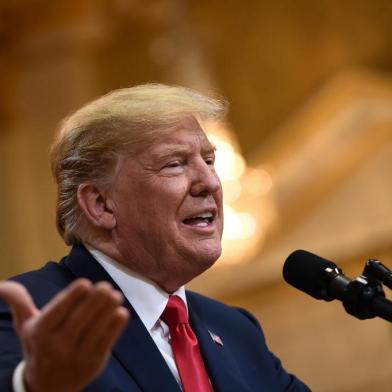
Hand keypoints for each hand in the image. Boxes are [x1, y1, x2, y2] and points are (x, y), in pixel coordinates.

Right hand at [0, 279, 128, 391]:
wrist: (47, 387)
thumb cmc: (38, 346)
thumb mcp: (25, 325)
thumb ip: (18, 301)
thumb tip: (1, 284)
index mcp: (40, 332)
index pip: (57, 312)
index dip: (72, 297)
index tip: (85, 283)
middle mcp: (57, 345)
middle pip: (79, 320)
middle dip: (94, 301)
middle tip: (105, 286)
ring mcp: (78, 355)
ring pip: (95, 329)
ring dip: (108, 310)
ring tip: (116, 295)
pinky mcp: (95, 362)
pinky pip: (107, 342)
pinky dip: (116, 327)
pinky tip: (122, 312)